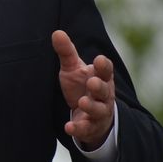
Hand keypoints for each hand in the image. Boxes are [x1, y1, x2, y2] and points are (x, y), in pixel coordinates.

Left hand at [52, 29, 115, 149]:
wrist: (87, 113)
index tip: (99, 60)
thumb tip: (56, 32)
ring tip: (82, 102)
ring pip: (100, 110)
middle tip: (92, 82)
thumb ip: (67, 52)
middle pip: (105, 90)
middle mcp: (104, 95)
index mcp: (101, 77)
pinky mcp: (91, 127)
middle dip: (100, 87)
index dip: (104, 66)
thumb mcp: (73, 68)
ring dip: (92, 107)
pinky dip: (79, 129)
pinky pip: (87, 129)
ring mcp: (99, 112)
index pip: (106, 70)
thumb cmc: (81, 85)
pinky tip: (69, 127)